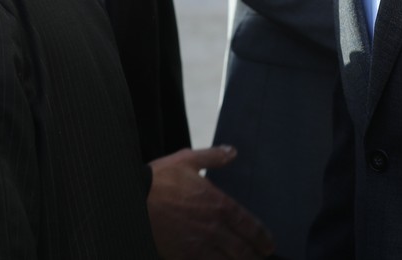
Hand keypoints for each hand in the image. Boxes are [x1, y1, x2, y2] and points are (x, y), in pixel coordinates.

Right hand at [147, 146, 274, 259]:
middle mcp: (213, 228)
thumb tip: (232, 152)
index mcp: (218, 204)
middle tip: (262, 257)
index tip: (269, 244)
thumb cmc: (158, 180)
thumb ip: (213, 157)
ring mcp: (199, 245)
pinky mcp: (184, 257)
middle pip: (243, 250)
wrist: (132, 198)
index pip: (249, 226)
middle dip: (256, 256)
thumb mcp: (187, 160)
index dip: (262, 238)